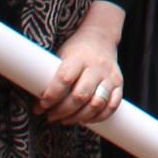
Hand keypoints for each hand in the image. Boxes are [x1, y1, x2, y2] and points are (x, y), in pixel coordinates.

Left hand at [38, 8, 125, 125]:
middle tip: (51, 116)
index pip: (65, 79)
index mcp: (79, 57)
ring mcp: (110, 76)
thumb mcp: (61, 56)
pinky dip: (98, 117)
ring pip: (97, 104)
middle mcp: (97, 67)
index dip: (52, 95)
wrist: (100, 38)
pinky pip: (112, 106)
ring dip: (79, 117)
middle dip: (63, 111)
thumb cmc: (76, 51)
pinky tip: (85, 119)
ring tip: (65, 120)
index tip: (42, 104)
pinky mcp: (119, 84)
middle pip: (80, 95)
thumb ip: (53, 79)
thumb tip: (39, 107)